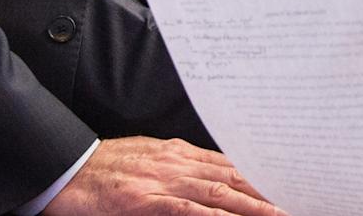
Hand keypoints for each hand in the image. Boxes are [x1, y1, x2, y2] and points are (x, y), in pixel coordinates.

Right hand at [44, 137, 286, 214]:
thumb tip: (214, 172)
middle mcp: (178, 163)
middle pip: (233, 177)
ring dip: (253, 206)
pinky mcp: (144, 200)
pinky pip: (185, 209)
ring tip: (280, 214)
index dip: (262, 176)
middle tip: (298, 201)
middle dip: (268, 191)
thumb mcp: (149, 159)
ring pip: (218, 194)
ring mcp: (162, 181)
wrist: (65, 168)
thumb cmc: (105, 167)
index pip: (232, 164)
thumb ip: (182, 166)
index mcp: (180, 153)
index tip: (288, 183)